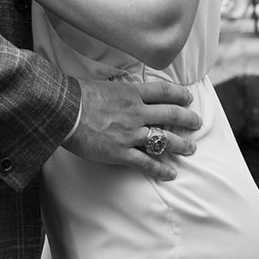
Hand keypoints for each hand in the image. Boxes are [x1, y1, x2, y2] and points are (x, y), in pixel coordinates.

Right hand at [62, 78, 200, 181]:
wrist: (61, 109)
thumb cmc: (74, 95)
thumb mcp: (101, 85)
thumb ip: (116, 91)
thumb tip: (119, 93)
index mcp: (130, 93)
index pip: (163, 92)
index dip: (179, 94)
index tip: (188, 99)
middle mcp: (136, 112)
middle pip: (171, 115)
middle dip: (188, 120)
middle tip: (196, 123)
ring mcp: (131, 134)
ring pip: (165, 140)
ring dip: (182, 145)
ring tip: (191, 148)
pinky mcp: (121, 152)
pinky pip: (147, 163)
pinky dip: (161, 169)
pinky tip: (171, 173)